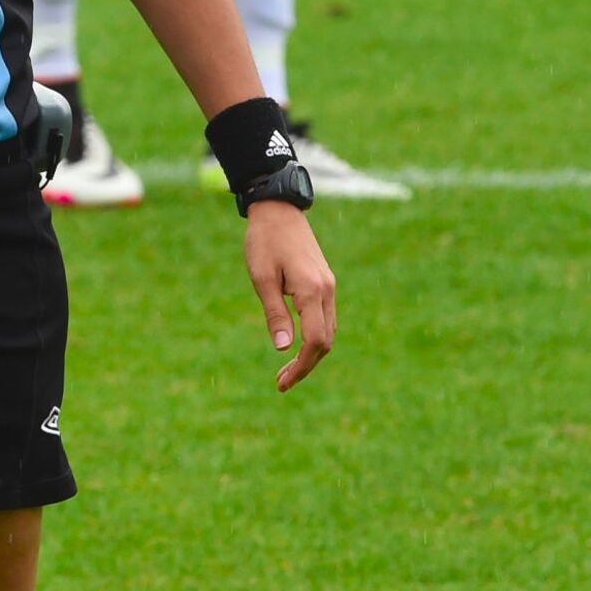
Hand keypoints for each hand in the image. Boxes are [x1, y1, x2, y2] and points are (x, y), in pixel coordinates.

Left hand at [245, 203, 335, 392]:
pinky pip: (325, 317)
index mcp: (311, 290)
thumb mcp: (261, 277)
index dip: (301, 366)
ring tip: (287, 369)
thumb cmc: (264, 240)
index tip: (283, 382)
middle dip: (306, 366)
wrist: (278, 207)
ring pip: (328, 331)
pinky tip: (298, 343)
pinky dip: (315, 336)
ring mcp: (328, 285)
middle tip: (281, 382)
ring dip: (311, 353)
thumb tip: (284, 349)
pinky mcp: (324, 281)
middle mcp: (326, 290)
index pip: (315, 342)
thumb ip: (275, 313)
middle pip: (326, 341)